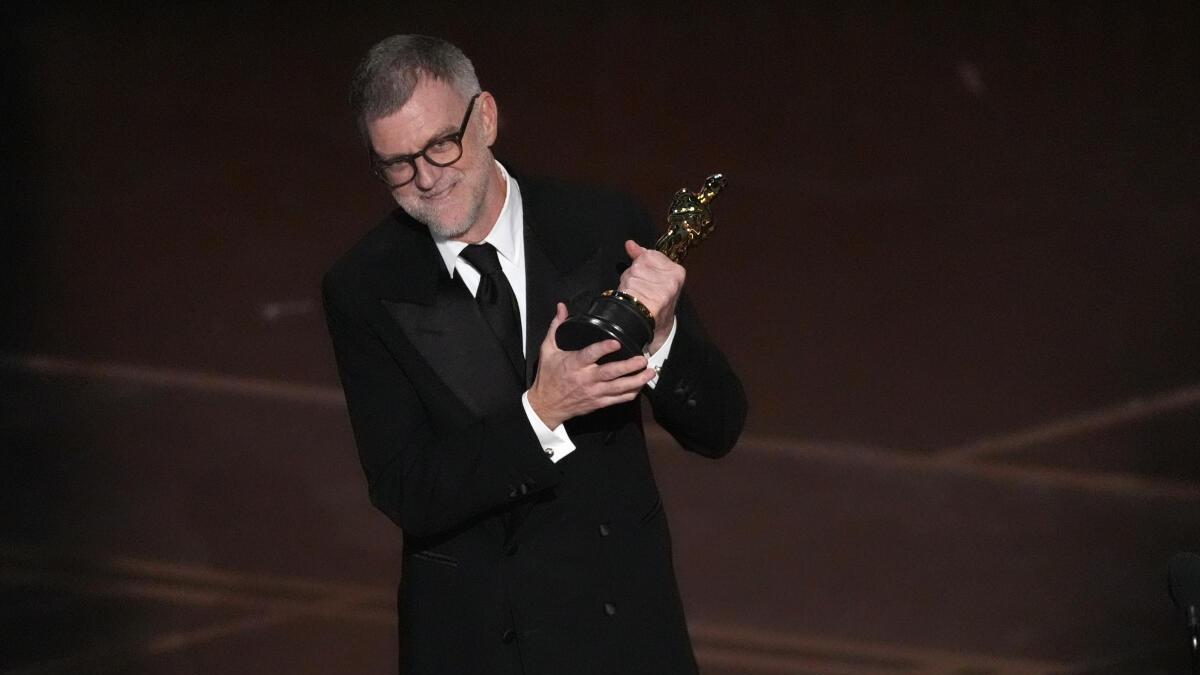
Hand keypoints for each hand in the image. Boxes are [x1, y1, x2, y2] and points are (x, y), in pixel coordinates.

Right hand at [528, 303, 656, 428]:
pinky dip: (631, 393)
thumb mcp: (548, 350)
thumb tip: (562, 307)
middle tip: (643, 359)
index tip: (617, 342)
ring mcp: (594, 392)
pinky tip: (640, 386)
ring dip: (636, 380)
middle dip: (629, 366)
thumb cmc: (548, 377)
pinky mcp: (599, 402)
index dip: (604, 348)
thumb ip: (556, 327)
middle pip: (611, 372)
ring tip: (649, 372)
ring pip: (619, 387)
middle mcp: (586, 379)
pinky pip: (618, 399)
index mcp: (574, 364)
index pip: (591, 354)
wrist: (546, 405)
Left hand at [618, 240, 683, 353]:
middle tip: (640, 289)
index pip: (649, 255)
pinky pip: (629, 286)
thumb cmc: (656, 300)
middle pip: (639, 264)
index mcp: (677, 271)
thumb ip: (643, 257)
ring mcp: (663, 289)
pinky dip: (626, 292)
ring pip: (632, 274)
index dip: (642, 266)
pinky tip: (633, 301)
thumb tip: (630, 244)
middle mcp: (672, 279)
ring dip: (628, 284)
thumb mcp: (655, 276)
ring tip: (636, 296)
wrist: (657, 328)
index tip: (647, 278)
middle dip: (634, 275)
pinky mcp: (653, 299)